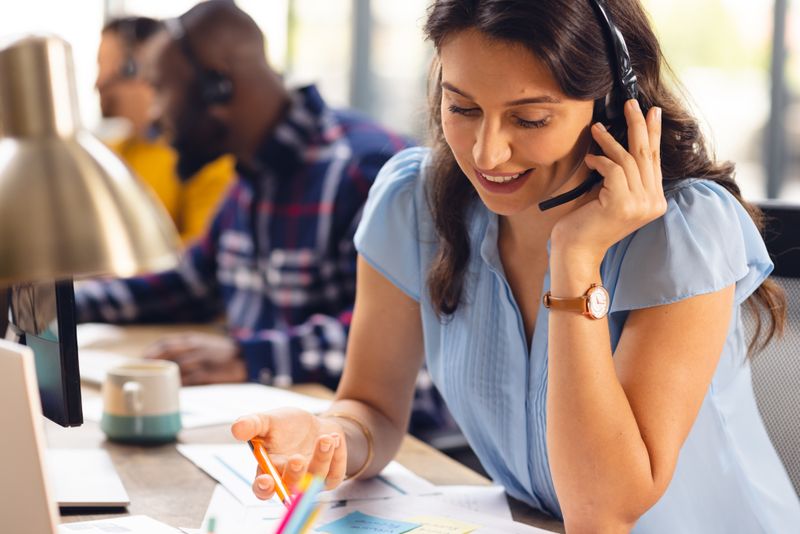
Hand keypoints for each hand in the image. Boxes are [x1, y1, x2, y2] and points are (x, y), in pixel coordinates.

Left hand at [144, 333, 246, 384]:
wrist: (246, 357)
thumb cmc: (222, 352)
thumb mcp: (203, 343)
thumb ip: (186, 347)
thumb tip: (164, 359)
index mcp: (192, 339)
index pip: (165, 342)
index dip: (150, 352)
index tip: (140, 361)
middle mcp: (195, 347)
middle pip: (167, 354)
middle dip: (152, 364)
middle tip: (142, 374)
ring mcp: (202, 360)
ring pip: (176, 367)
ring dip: (163, 376)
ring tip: (153, 384)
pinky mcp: (209, 373)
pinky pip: (189, 380)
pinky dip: (179, 385)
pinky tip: (172, 390)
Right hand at [231, 409, 346, 498]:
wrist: (315, 424)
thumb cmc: (288, 426)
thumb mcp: (269, 420)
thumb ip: (253, 424)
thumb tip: (237, 428)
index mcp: (269, 471)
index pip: (262, 489)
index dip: (263, 489)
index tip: (266, 480)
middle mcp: (290, 480)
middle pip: (290, 488)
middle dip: (294, 475)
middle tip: (297, 458)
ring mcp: (311, 480)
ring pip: (316, 478)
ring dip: (321, 458)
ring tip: (325, 438)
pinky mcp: (331, 477)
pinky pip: (335, 472)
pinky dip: (336, 455)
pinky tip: (334, 438)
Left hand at [551, 100, 665, 264]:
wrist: (575, 251)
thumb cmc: (587, 222)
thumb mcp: (609, 194)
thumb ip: (621, 175)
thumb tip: (621, 141)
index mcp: (654, 201)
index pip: (654, 160)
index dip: (652, 134)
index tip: (650, 112)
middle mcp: (652, 203)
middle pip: (646, 154)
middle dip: (639, 125)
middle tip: (630, 103)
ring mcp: (640, 205)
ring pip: (629, 159)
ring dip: (610, 141)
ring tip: (596, 128)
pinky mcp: (622, 204)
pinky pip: (613, 169)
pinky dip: (600, 160)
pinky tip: (589, 159)